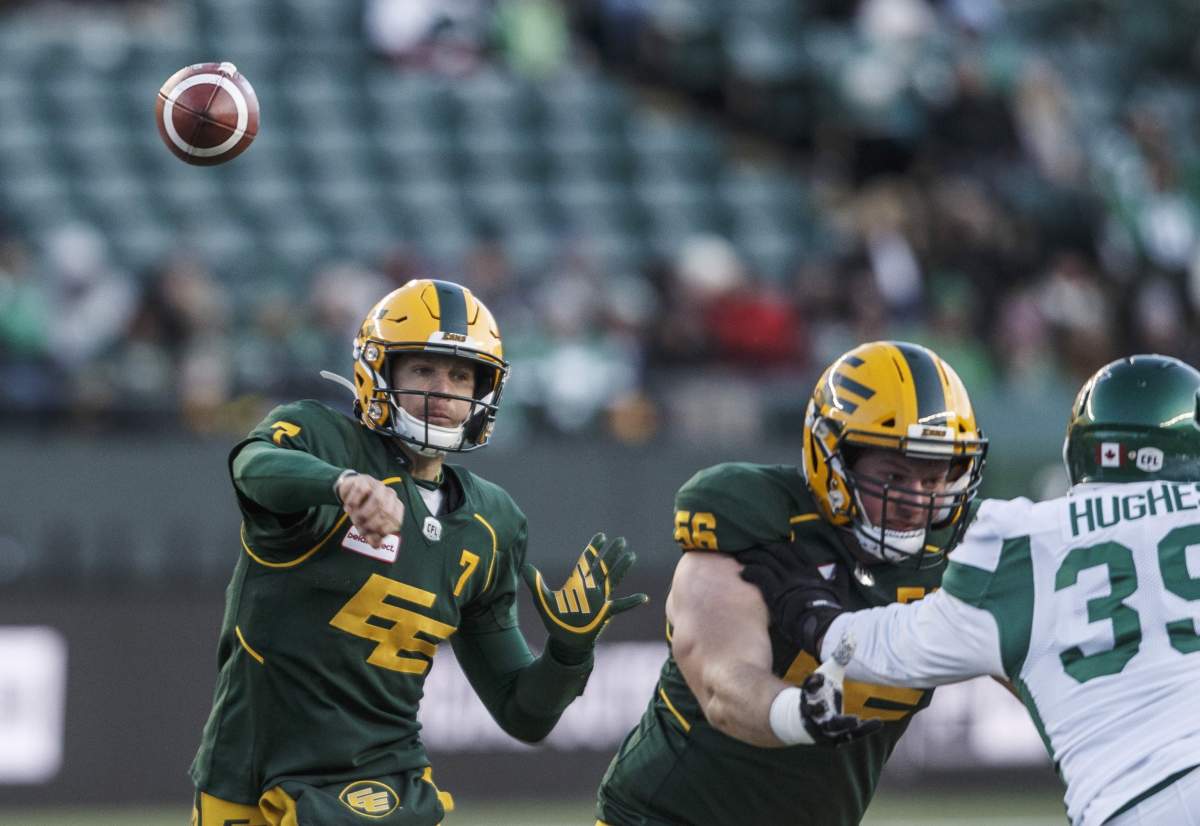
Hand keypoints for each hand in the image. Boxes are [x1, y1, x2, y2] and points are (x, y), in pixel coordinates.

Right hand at [337, 473, 404, 547]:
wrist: (349, 490)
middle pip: (386, 512)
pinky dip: (353, 502)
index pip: (396, 522)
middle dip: (372, 524)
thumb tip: (376, 545)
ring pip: (376, 501)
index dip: (383, 531)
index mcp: (395, 506)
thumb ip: (373, 536)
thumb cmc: (363, 509)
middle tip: (361, 528)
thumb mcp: (367, 525)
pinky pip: (361, 491)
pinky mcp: (364, 480)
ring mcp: (378, 486)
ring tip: (355, 519)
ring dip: (363, 514)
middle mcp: (390, 495)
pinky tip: (348, 508)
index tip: (371, 535)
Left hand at [522, 532, 648, 658]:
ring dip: (621, 569)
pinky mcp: (605, 614)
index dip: (594, 548)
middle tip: (621, 540)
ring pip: (613, 580)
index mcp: (577, 583)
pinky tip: (643, 597)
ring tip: (631, 555)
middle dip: (611, 554)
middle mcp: (590, 588)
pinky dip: (631, 602)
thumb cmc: (556, 621)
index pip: (587, 561)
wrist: (565, 641)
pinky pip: (620, 606)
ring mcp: (599, 600)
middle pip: (603, 567)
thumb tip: (526, 567)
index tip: (601, 536)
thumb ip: (536, 584)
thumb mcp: (543, 601)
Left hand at [737, 542, 846, 655]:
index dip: (782, 545)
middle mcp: (797, 570)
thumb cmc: (831, 610)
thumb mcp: (839, 591)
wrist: (823, 625)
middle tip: (751, 549)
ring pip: (765, 559)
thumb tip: (841, 567)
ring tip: (742, 558)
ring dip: (752, 557)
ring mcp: (786, 579)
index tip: (772, 546)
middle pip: (776, 550)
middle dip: (763, 548)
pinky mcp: (775, 591)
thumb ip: (840, 577)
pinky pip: (759, 574)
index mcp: (811, 569)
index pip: (794, 549)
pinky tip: (744, 574)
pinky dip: (750, 571)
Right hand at [799, 634, 881, 744]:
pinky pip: (848, 736)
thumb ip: (839, 657)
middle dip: (822, 709)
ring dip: (842, 724)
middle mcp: (812, 713)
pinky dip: (862, 730)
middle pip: (816, 711)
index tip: (820, 677)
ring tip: (856, 719)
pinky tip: (877, 724)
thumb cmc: (819, 692)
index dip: (813, 684)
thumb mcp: (828, 673)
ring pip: (830, 728)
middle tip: (829, 700)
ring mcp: (821, 728)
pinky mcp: (833, 739)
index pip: (808, 689)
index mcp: (808, 695)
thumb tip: (852, 634)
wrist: (803, 719)